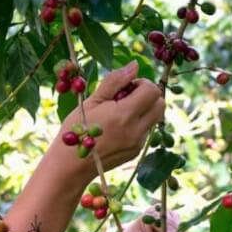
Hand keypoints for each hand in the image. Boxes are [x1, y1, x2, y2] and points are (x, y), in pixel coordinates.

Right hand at [55, 61, 164, 180]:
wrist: (71, 166)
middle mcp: (136, 130)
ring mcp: (138, 143)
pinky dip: (138, 124)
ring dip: (144, 110)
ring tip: (122, 113)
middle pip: (160, 103)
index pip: (152, 90)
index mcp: (125, 114)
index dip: (141, 83)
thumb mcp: (91, 101)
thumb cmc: (76, 130)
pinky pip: (146, 131)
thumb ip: (114, 81)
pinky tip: (118, 128)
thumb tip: (135, 65)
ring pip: (155, 118)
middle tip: (127, 98)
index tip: (125, 87)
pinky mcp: (136, 152)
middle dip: (147, 95)